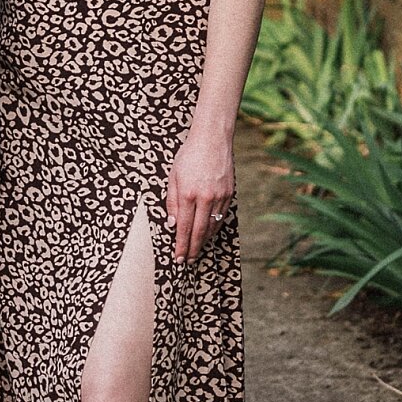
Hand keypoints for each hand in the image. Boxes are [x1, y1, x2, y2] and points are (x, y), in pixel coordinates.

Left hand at [165, 127, 233, 263]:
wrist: (213, 139)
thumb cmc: (189, 156)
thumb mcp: (173, 176)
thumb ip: (172, 201)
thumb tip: (171, 224)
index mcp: (188, 194)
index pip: (183, 227)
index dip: (180, 245)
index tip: (177, 258)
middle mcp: (205, 198)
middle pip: (198, 232)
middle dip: (192, 249)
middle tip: (187, 261)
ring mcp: (219, 197)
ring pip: (212, 227)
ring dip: (203, 242)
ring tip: (196, 252)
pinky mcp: (229, 194)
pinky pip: (221, 217)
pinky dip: (214, 229)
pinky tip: (208, 235)